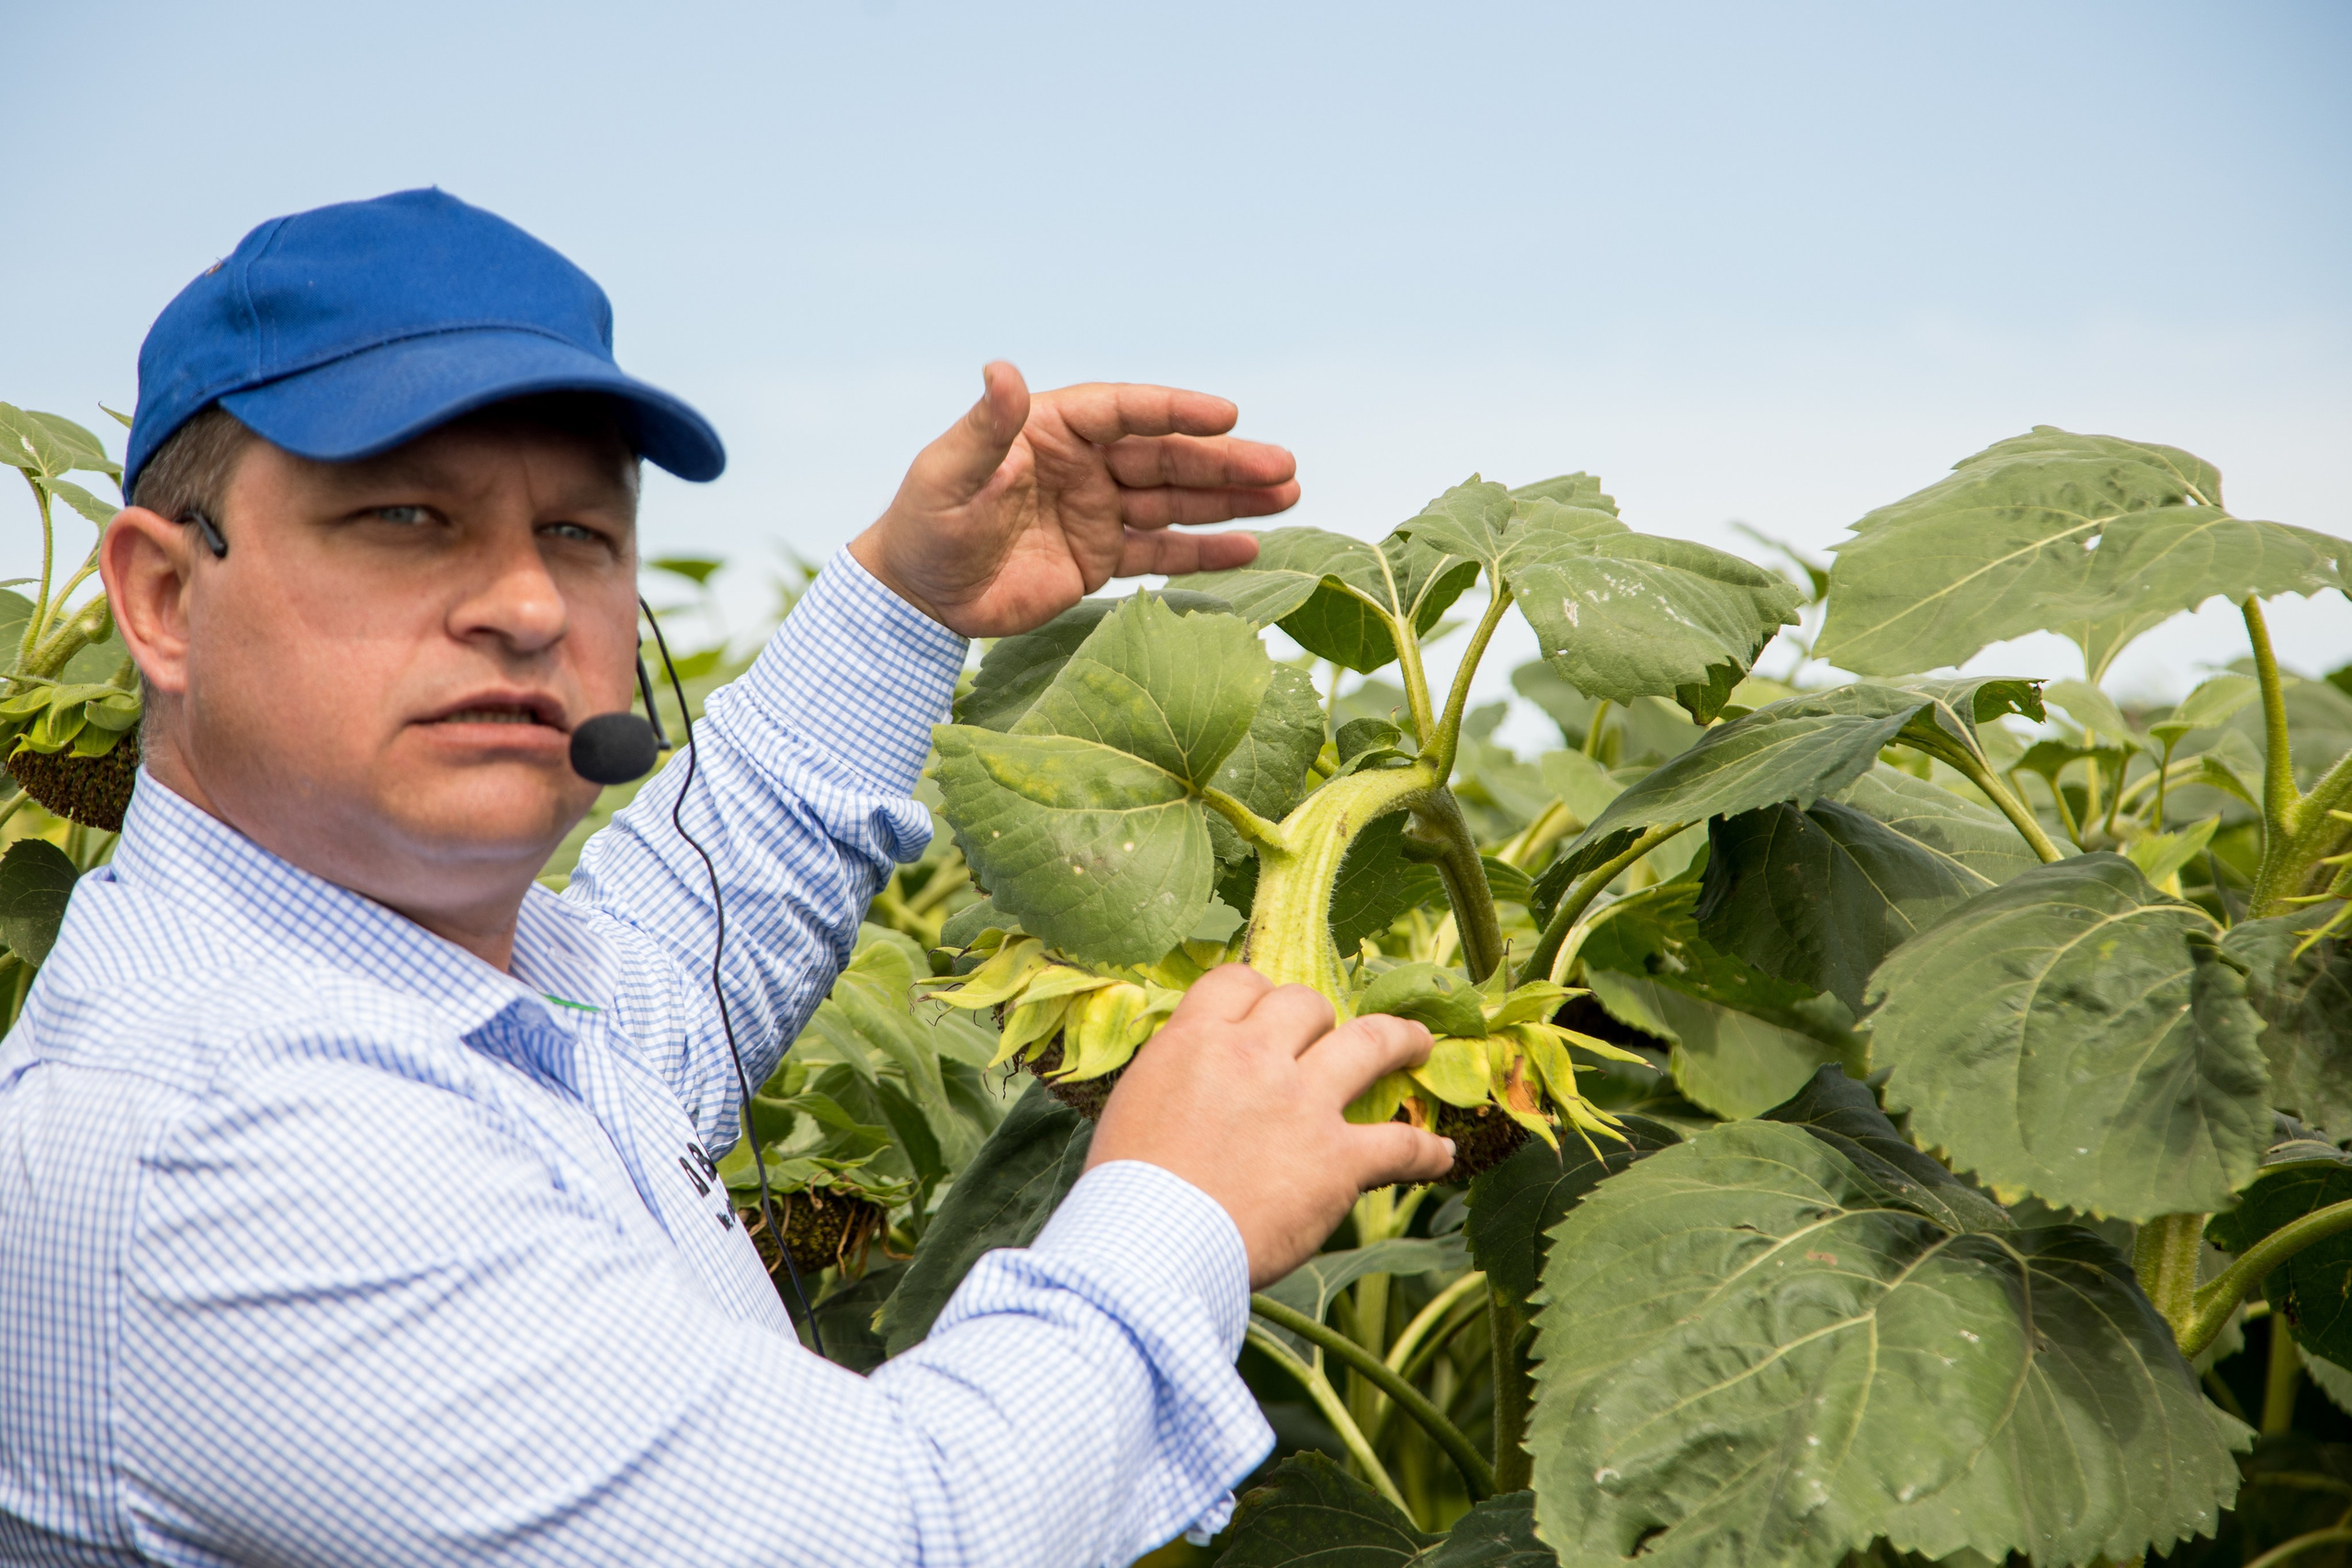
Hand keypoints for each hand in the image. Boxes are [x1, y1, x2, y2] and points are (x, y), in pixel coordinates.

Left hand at [848, 362, 1296, 637]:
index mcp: (1051, 428)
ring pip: (1175, 499)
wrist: (917, 597)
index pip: (1126, 411)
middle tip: (1284, 466)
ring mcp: (1097, 510)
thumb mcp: (949, 473)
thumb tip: (999, 369)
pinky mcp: (1100, 558)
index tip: (1227, 415)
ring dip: (1230, 498)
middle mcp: (1084, 463)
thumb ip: (984, 428)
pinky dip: (1204, 550)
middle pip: (1166, 456)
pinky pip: (1162, 550)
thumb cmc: (924, 525)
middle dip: (1226, 461)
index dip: (1176, 411)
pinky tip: (1250, 548)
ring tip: (1289, 494)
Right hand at [1088, 966, 1455, 1289]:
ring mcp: (1303, 1104)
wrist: (1149, 1247)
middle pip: (1305, 1003)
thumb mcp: (1134, 1105)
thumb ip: (1176, 1076)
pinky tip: (1440, 1155)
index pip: (1239, 982)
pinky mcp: (1337, 1159)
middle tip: (1327, 1037)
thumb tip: (1194, 1075)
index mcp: (1198, 1039)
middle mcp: (1255, 1056)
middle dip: (1319, 1016)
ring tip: (1417, 1044)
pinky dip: (1426, 1151)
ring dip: (1401, 1041)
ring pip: (1371, 1043)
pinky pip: (1401, 1144)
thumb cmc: (1128, 1190)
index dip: (1258, 994)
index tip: (1266, 1011)